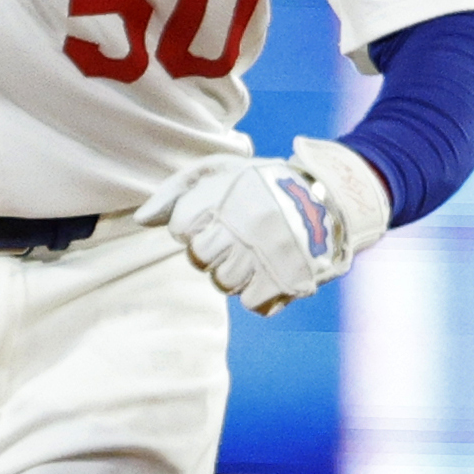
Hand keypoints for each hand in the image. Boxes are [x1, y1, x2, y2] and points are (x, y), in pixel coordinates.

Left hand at [136, 140, 389, 316]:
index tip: (217, 216)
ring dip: (235, 272)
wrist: (332, 197)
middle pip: (199, 258)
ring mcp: (270, 254)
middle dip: (211, 251)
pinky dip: (259, 292)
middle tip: (235, 237)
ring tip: (254, 252)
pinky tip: (270, 269)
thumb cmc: (264, 184)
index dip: (194, 224)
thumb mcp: (221, 170)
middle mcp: (248, 223)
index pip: (181, 227)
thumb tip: (141, 221)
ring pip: (224, 284)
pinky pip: (252, 303)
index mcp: (230, 193)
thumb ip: (176, 191)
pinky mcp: (289, 280)